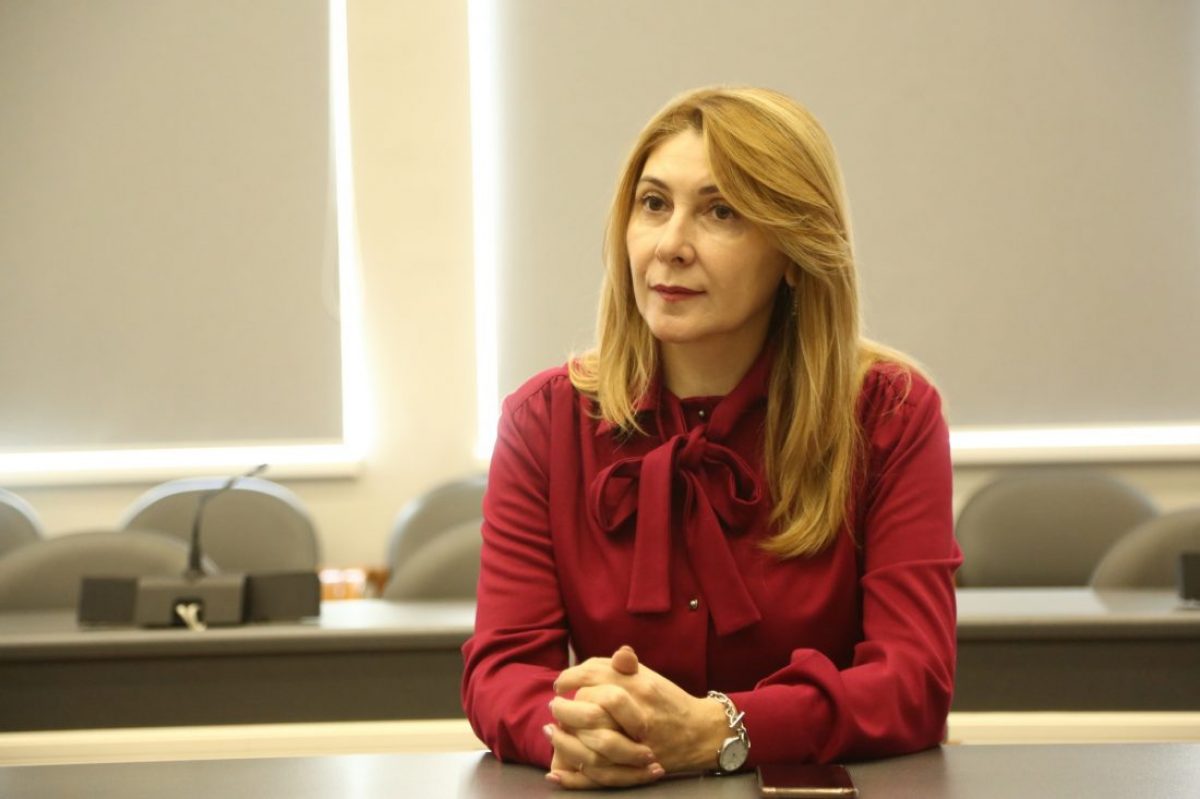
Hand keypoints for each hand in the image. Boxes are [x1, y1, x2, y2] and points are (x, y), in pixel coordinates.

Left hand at [552, 646, 728, 774]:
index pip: (594, 673)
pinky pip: (599, 773)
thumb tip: (615, 654)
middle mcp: (635, 709)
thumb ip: (627, 665)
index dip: (571, 676)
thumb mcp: (650, 678)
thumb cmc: (670, 703)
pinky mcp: (634, 765)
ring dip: (565, 739)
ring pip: (589, 741)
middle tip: (554, 707)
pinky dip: (574, 776)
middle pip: (587, 705)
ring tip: (553, 732)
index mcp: (637, 684)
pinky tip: (556, 772)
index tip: (560, 683)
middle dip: (564, 707)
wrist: (702, 733)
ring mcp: (634, 740)